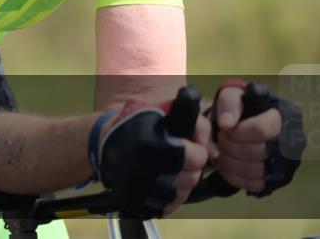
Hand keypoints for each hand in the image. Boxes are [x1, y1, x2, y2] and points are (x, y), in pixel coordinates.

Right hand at [96, 96, 210, 217]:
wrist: (105, 142)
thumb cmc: (141, 123)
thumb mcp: (168, 111)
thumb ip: (198, 125)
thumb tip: (214, 153)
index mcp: (151, 142)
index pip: (196, 157)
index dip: (196, 151)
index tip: (186, 145)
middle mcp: (141, 167)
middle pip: (191, 178)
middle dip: (190, 168)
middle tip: (179, 159)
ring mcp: (136, 187)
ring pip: (180, 196)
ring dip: (181, 184)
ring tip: (170, 170)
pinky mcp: (133, 201)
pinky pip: (165, 208)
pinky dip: (168, 198)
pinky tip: (161, 183)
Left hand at [211, 80, 305, 196]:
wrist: (241, 124)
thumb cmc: (239, 108)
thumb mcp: (233, 95)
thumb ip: (229, 102)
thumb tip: (227, 123)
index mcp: (287, 116)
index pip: (261, 130)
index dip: (237, 131)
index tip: (226, 127)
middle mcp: (294, 142)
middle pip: (254, 152)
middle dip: (230, 145)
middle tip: (221, 138)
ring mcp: (288, 164)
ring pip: (253, 171)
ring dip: (229, 160)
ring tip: (223, 148)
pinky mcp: (278, 180)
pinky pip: (253, 184)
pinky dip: (234, 175)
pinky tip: (229, 162)